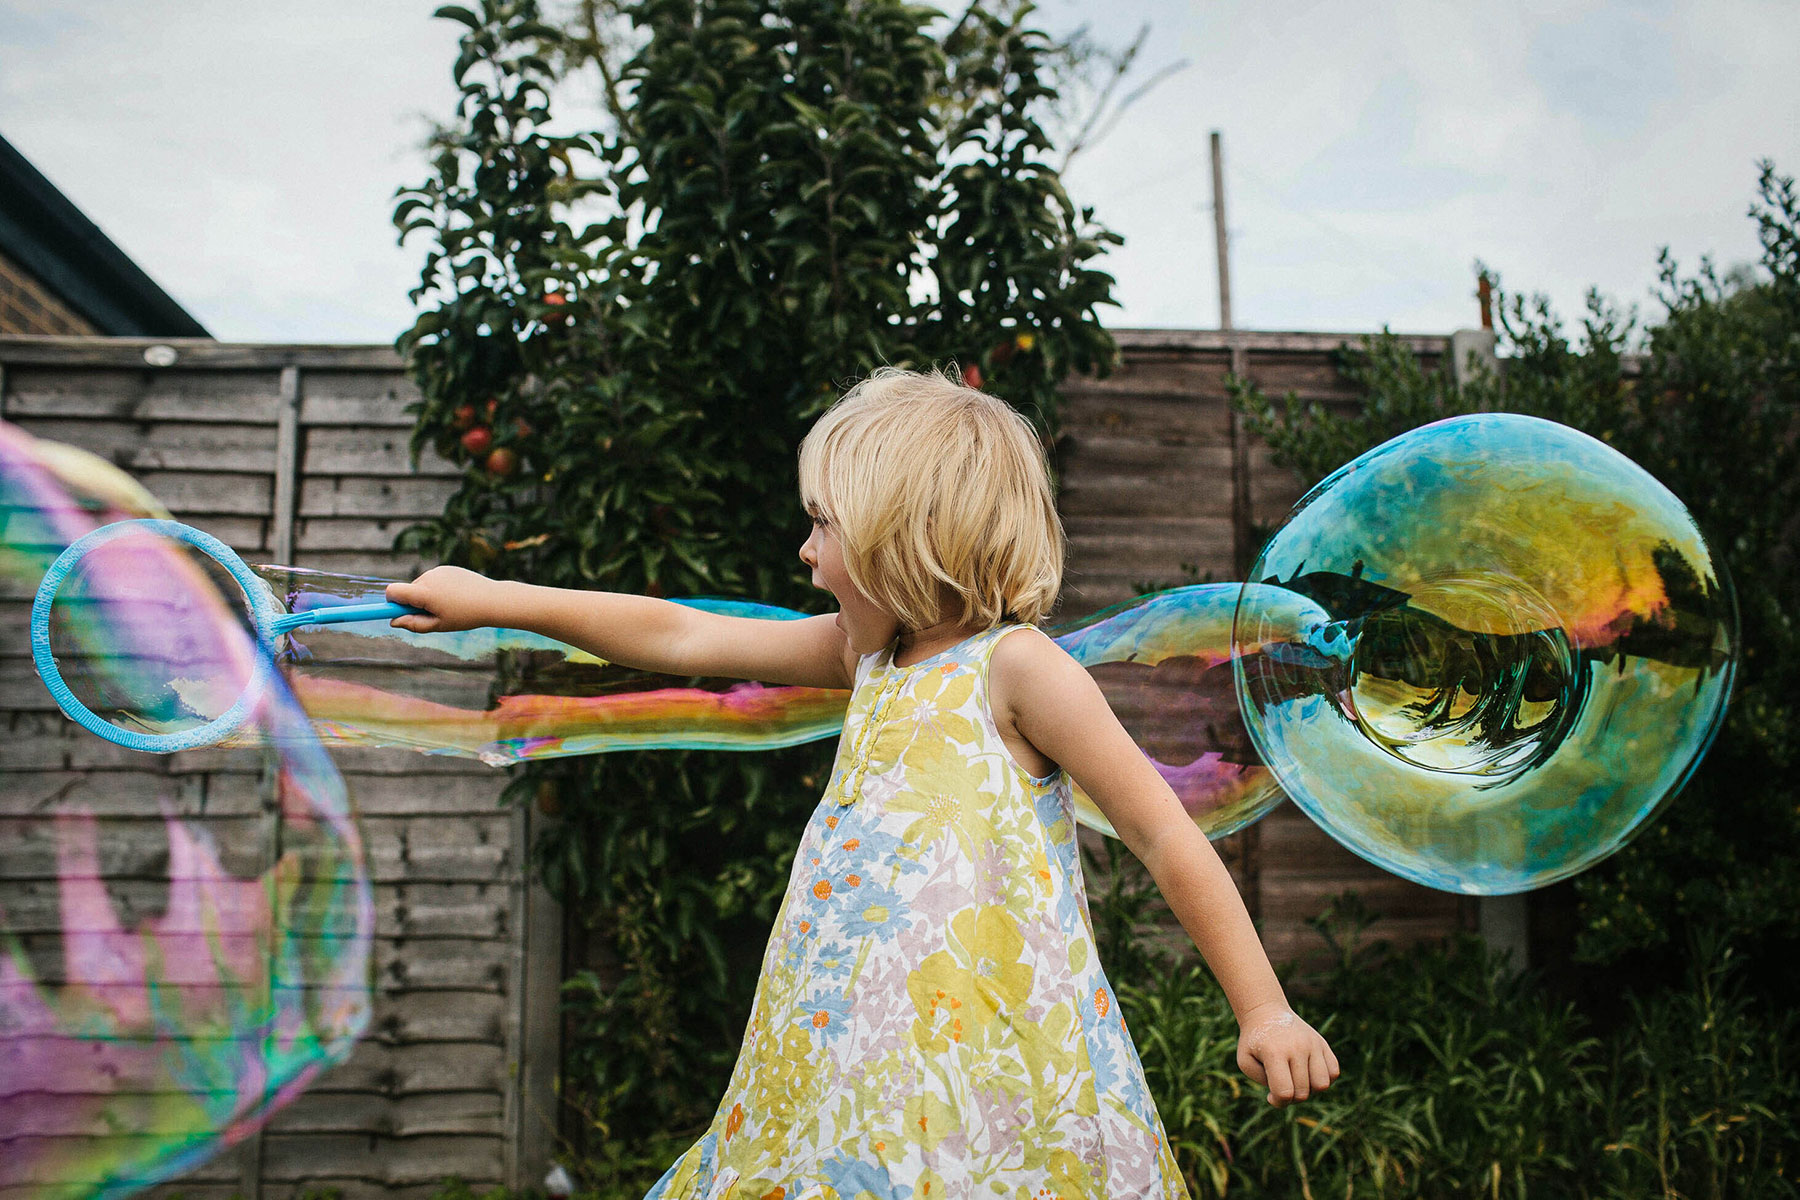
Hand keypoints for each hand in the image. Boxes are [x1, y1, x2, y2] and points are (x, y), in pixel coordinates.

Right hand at [384, 565, 504, 633]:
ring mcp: (438, 571)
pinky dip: (437, 588)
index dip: (390, 602)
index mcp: (425, 592)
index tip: (390, 610)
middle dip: (413, 603)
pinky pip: (433, 580)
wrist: (492, 600)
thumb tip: (393, 621)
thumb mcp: (438, 625)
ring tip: (448, 605)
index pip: (393, 591)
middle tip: (433, 614)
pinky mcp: (447, 568)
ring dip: (426, 596)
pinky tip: (455, 595)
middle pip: (407, 590)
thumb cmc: (465, 616)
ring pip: (420, 586)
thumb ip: (414, 624)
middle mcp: (428, 578)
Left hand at [1236, 1001, 1339, 1106]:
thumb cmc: (1254, 1042)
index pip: (1285, 1092)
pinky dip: (1323, 1078)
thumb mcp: (1245, 1062)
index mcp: (1275, 1052)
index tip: (1270, 1096)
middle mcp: (1297, 1047)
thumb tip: (1287, 1095)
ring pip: (1323, 1085)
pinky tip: (1307, 1071)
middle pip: (1303, 1092)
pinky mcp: (1322, 1043)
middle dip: (1291, 1097)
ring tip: (1296, 1080)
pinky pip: (1334, 1072)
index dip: (1278, 1102)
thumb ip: (1264, 1082)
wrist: (1266, 1013)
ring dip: (1310, 1090)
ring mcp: (1313, 1044)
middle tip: (1280, 1084)